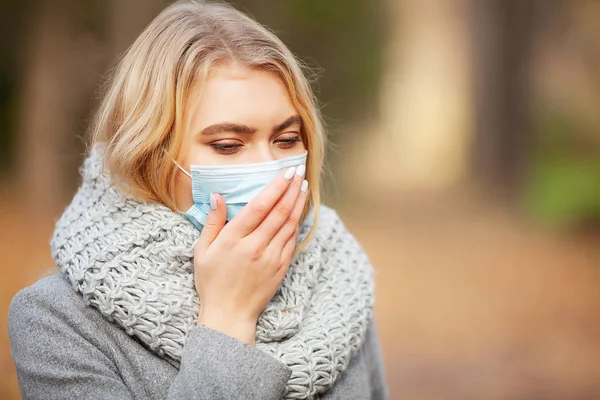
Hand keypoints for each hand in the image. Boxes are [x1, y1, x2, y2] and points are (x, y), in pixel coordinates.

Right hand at [193, 165, 307, 345]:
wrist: (229, 315)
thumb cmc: (212, 282)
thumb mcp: (202, 251)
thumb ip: (212, 222)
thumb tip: (218, 196)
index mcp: (234, 239)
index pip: (260, 206)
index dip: (276, 186)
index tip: (286, 172)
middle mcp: (255, 246)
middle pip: (279, 211)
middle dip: (291, 188)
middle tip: (299, 170)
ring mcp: (271, 258)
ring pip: (289, 224)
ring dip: (298, 203)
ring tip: (303, 186)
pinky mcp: (281, 268)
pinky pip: (292, 241)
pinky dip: (297, 223)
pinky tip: (300, 211)